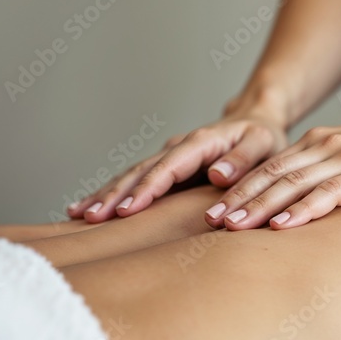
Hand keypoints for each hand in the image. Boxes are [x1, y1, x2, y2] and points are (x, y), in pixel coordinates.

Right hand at [68, 113, 287, 221]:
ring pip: (130, 176)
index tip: (127, 209)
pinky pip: (133, 181)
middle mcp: (178, 148)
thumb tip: (216, 174)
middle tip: (91, 217)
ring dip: (105, 194)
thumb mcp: (262, 144)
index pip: (169, 168)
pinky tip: (86, 208)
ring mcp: (168, 158)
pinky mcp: (165, 169)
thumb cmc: (263, 138)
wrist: (256, 122)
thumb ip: (243, 159)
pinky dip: (111, 193)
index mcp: (200, 143)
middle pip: (140, 172)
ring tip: (77, 213)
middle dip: (114, 194)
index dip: (147, 189)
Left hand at [205, 100, 340, 229]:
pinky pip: (331, 193)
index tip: (213, 211)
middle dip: (239, 198)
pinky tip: (283, 225)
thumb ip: (330, 173)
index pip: (271, 168)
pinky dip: (304, 209)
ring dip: (261, 206)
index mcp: (321, 143)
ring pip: (294, 184)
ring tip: (233, 227)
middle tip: (208, 221)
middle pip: (273, 175)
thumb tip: (303, 202)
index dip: (240, 189)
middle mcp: (327, 147)